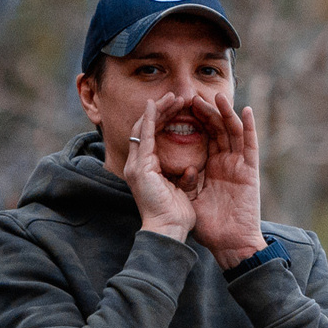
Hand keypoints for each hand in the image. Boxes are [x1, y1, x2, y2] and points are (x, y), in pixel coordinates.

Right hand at [124, 97, 195, 245]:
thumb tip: (190, 169)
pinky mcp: (140, 167)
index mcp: (147, 170)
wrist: (169, 231)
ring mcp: (136, 165)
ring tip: (172, 97)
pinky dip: (149, 119)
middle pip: (146, 129)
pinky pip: (144, 136)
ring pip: (143, 128)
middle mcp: (138, 165)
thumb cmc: (177, 216)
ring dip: (157, 111)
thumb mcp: (181, 191)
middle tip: (176, 97)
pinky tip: (156, 105)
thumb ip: (183, 177)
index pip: (152, 137)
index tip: (179, 109)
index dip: (164, 121)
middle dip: (161, 111)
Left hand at [186, 92, 264, 269]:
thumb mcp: (190, 196)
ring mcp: (239, 165)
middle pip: (216, 129)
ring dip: (225, 113)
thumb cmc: (209, 225)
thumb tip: (177, 164)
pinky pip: (250, 145)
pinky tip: (245, 110)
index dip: (192, 121)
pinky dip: (250, 127)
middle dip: (205, 112)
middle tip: (192, 97)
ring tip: (217, 96)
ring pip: (232, 131)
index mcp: (210, 166)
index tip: (178, 107)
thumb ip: (185, 178)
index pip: (202, 136)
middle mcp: (225, 162)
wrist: (228, 243)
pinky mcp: (250, 170)